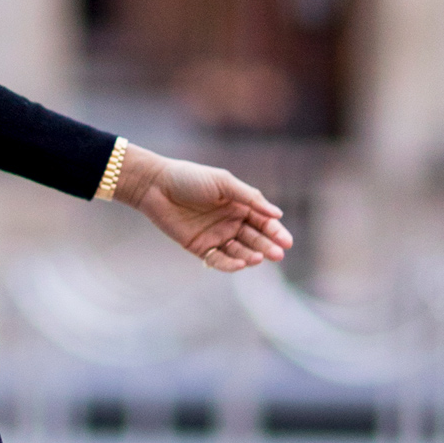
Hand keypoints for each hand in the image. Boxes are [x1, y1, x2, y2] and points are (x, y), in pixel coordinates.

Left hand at [112, 144, 292, 273]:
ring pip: (239, 251)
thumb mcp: (223, 183)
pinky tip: (240, 263)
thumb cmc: (191, 178)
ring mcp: (216, 236)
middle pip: (255, 239)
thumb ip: (250, 198)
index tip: (287, 242)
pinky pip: (219, 259)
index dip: (276, 232)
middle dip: (267, 247)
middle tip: (277, 254)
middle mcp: (231, 222)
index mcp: (240, 205)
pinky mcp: (200, 247)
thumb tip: (277, 214)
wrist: (156, 185)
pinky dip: (230, 264)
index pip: (264, 222)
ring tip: (258, 258)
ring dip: (251, 256)